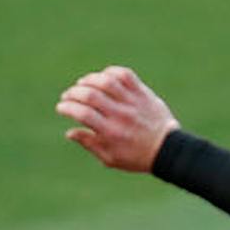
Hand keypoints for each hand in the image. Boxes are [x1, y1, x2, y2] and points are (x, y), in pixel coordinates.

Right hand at [56, 66, 179, 171]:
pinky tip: (103, 77)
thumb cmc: (137, 156)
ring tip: (82, 84)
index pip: (83, 114)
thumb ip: (89, 144)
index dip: (67, 107)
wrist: (168, 149)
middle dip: (73, 92)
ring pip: (107, 81)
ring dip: (89, 79)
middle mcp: (121, 116)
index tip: (61, 107)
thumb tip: (69, 132)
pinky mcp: (143, 93)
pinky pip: (125, 75)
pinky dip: (111, 72)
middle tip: (68, 95)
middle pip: (91, 95)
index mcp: (111, 133)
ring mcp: (133, 102)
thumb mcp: (111, 158)